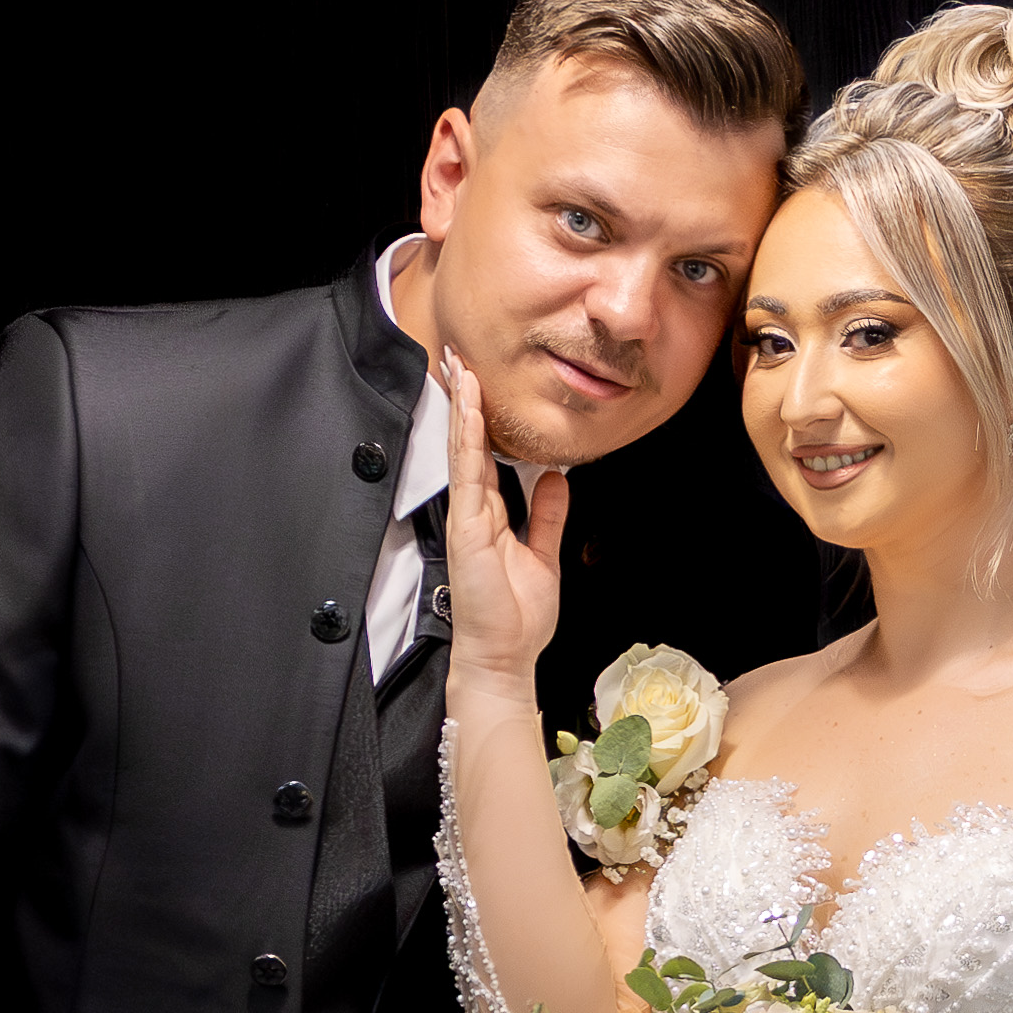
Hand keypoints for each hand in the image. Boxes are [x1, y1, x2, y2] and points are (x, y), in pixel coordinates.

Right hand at [439, 346, 568, 693]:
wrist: (506, 655)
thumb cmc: (518, 616)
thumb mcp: (543, 553)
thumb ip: (547, 515)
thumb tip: (555, 478)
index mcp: (491, 517)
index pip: (484, 456)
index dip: (481, 420)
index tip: (478, 384)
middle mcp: (475, 512)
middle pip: (467, 444)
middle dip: (462, 401)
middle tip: (456, 358)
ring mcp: (468, 518)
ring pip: (463, 451)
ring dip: (461, 408)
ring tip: (459, 368)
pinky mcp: (466, 529)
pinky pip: (467, 475)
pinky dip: (467, 440)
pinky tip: (467, 411)